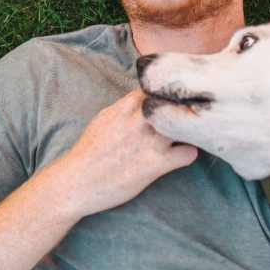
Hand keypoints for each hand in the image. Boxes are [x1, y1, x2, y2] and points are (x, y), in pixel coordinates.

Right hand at [61, 89, 198, 217]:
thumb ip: (126, 108)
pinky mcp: (156, 164)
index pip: (161, 87)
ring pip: (187, 124)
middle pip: (179, 101)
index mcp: (128, 105)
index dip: (172, 94)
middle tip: (193, 115)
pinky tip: (180, 156)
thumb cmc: (89, 152)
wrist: (76, 182)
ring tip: (188, 136)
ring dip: (191, 130)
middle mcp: (141, 118)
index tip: (178, 100)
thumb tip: (144, 102)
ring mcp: (150, 140)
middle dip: (187, 106)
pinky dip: (189, 153)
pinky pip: (189, 153)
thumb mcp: (104, 118)